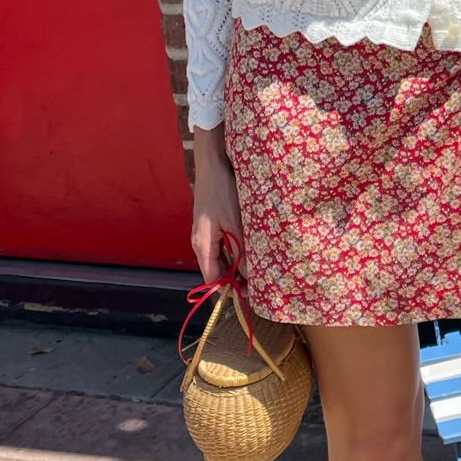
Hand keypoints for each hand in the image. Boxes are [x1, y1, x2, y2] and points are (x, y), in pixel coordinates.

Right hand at [192, 127, 244, 283]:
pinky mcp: (212, 223)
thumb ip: (242, 250)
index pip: (212, 278)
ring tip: (259, 269)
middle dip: (235, 278)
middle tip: (259, 284)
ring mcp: (205, 232)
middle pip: (217, 269)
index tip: (248, 295)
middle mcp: (201, 242)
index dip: (228, 289)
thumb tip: (251, 275)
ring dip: (237, 264)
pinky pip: (223, 244)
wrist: (213, 164)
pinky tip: (251, 249)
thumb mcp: (235, 224)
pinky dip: (236, 250)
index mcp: (202, 245)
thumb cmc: (223, 192)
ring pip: (221, 256)